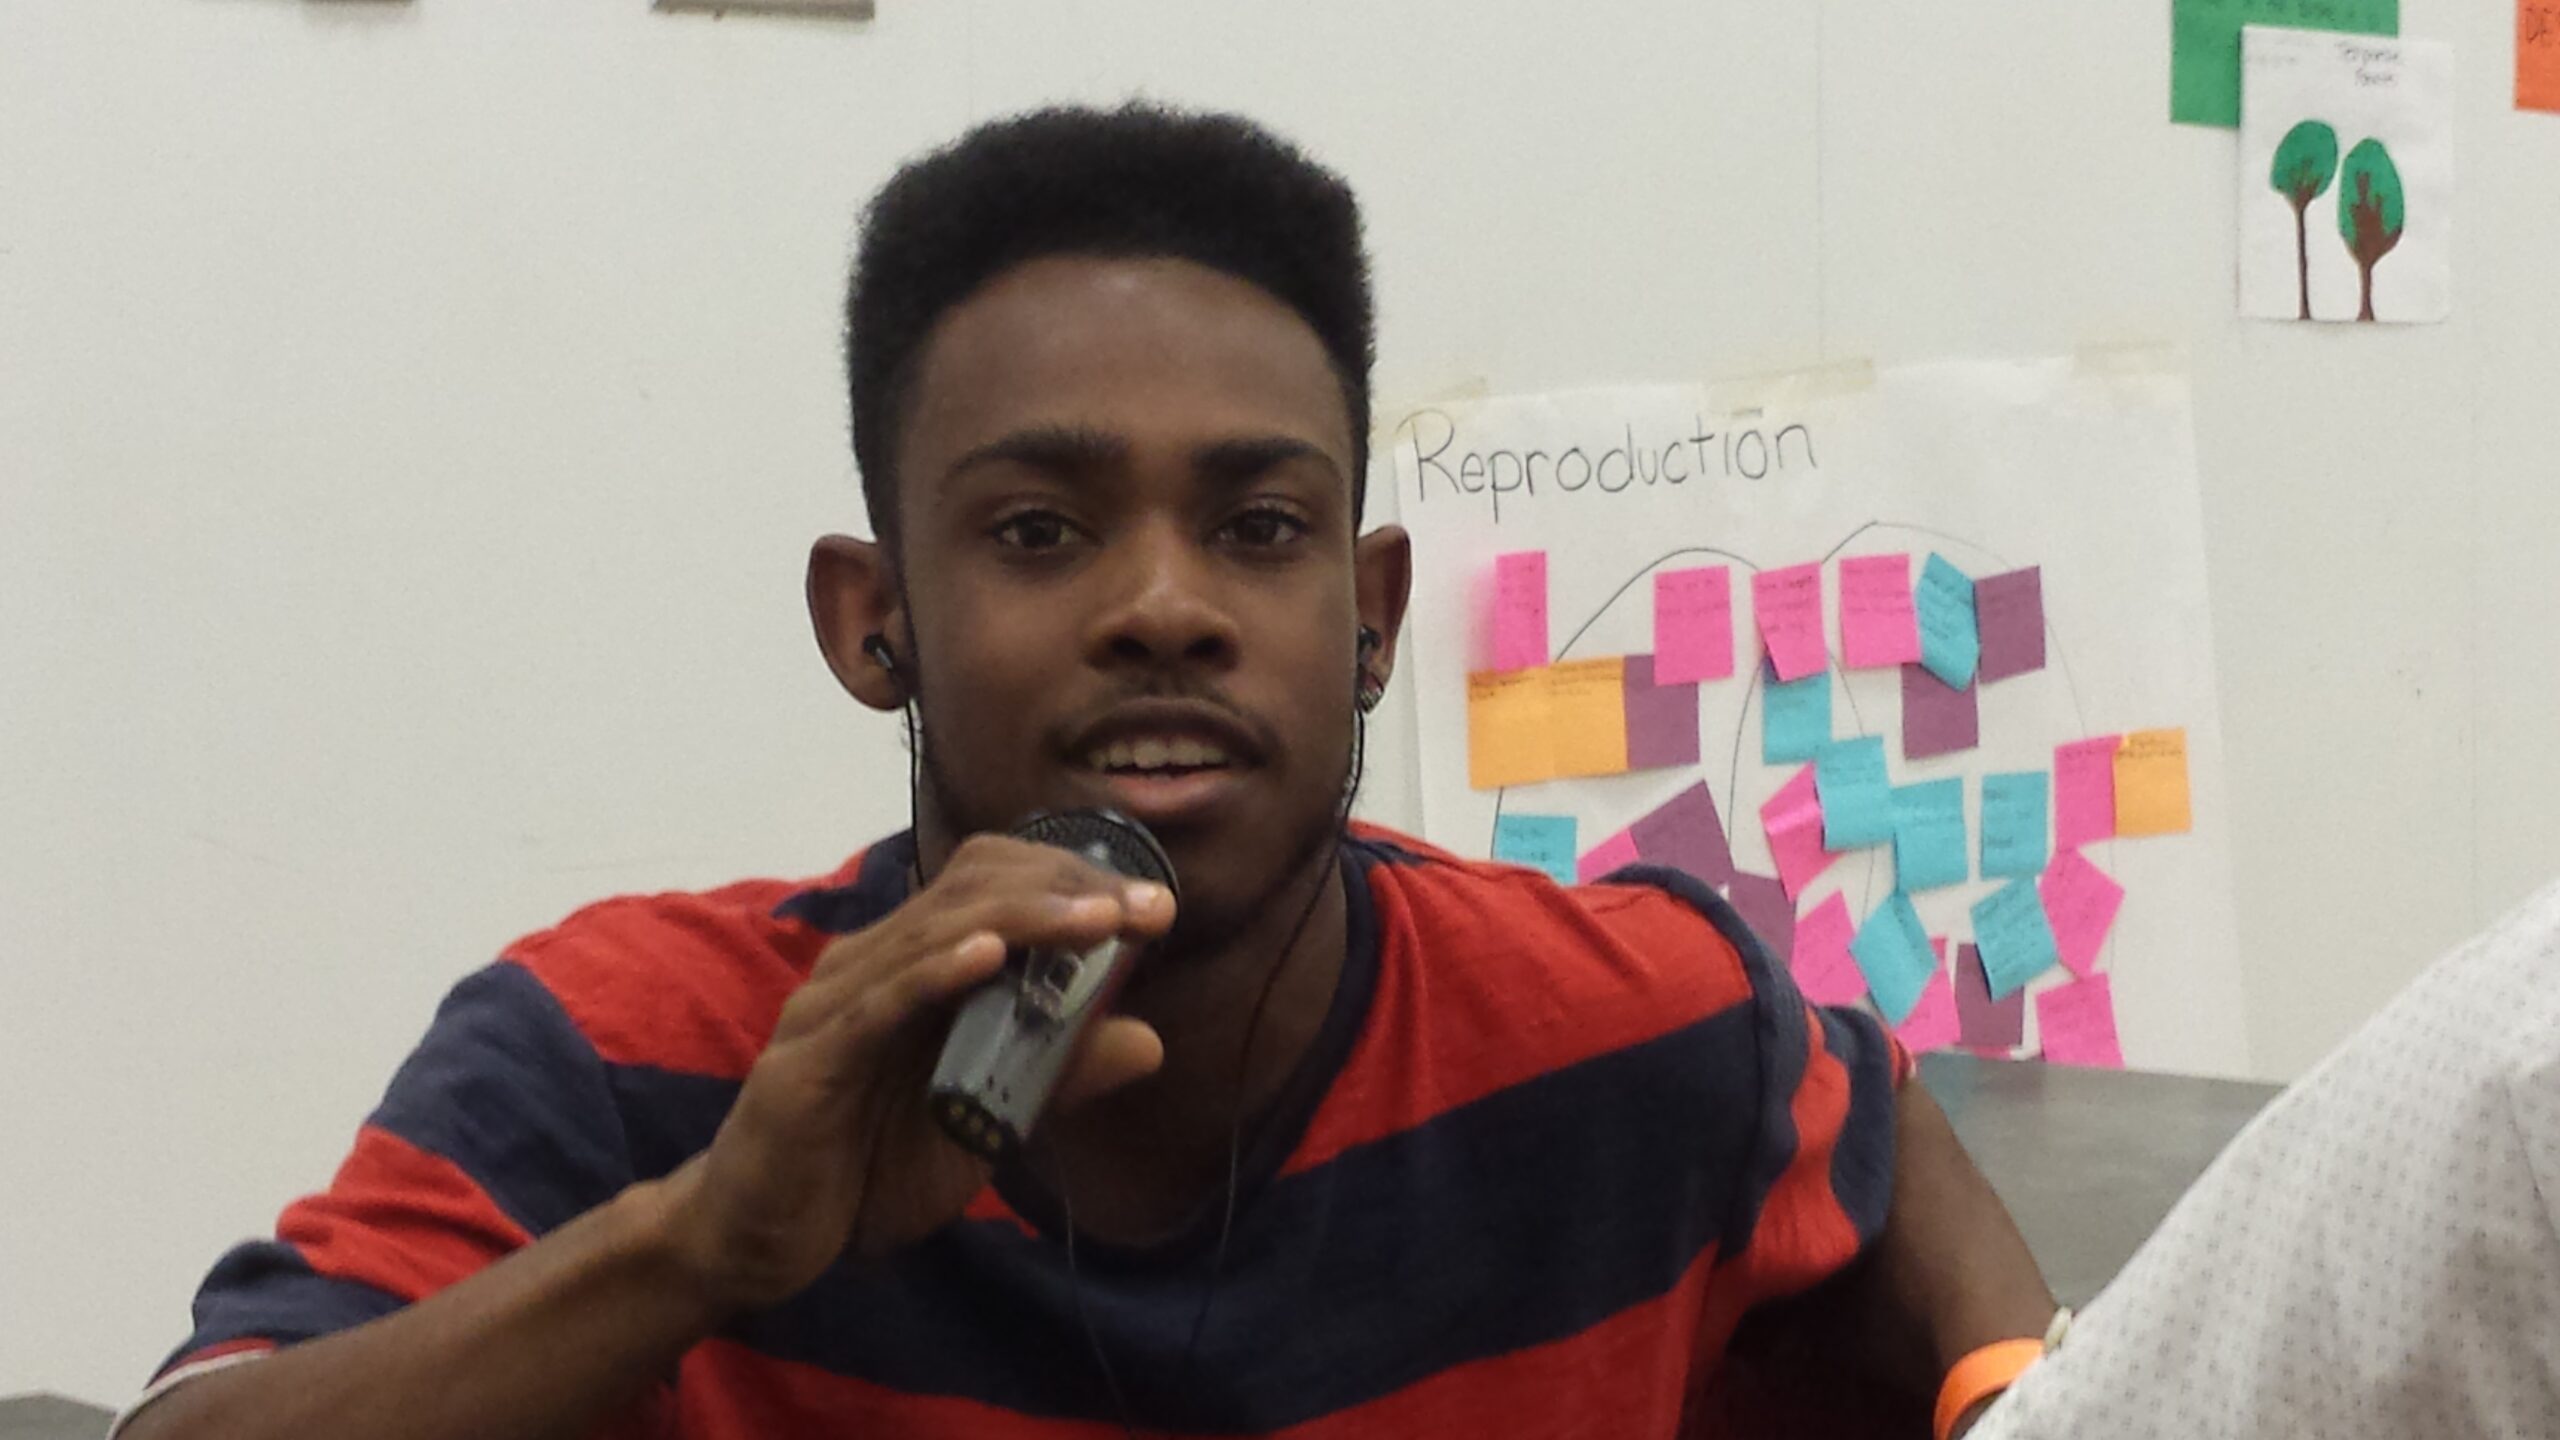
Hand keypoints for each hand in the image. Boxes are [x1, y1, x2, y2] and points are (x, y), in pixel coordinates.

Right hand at [649, 834, 1174, 1312]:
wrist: (760, 1241)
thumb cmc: (867, 1172)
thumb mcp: (984, 1125)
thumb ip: (1053, 1078)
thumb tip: (1146, 1040)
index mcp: (909, 966)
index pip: (988, 884)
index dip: (1068, 881)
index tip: (1152, 907)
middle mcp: (867, 966)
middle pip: (968, 889)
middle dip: (1064, 890)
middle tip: (1143, 909)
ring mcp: (832, 1006)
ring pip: (931, 934)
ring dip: (1023, 921)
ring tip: (1097, 921)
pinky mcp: (807, 1061)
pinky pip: (877, 1003)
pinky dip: (935, 973)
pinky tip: (989, 958)